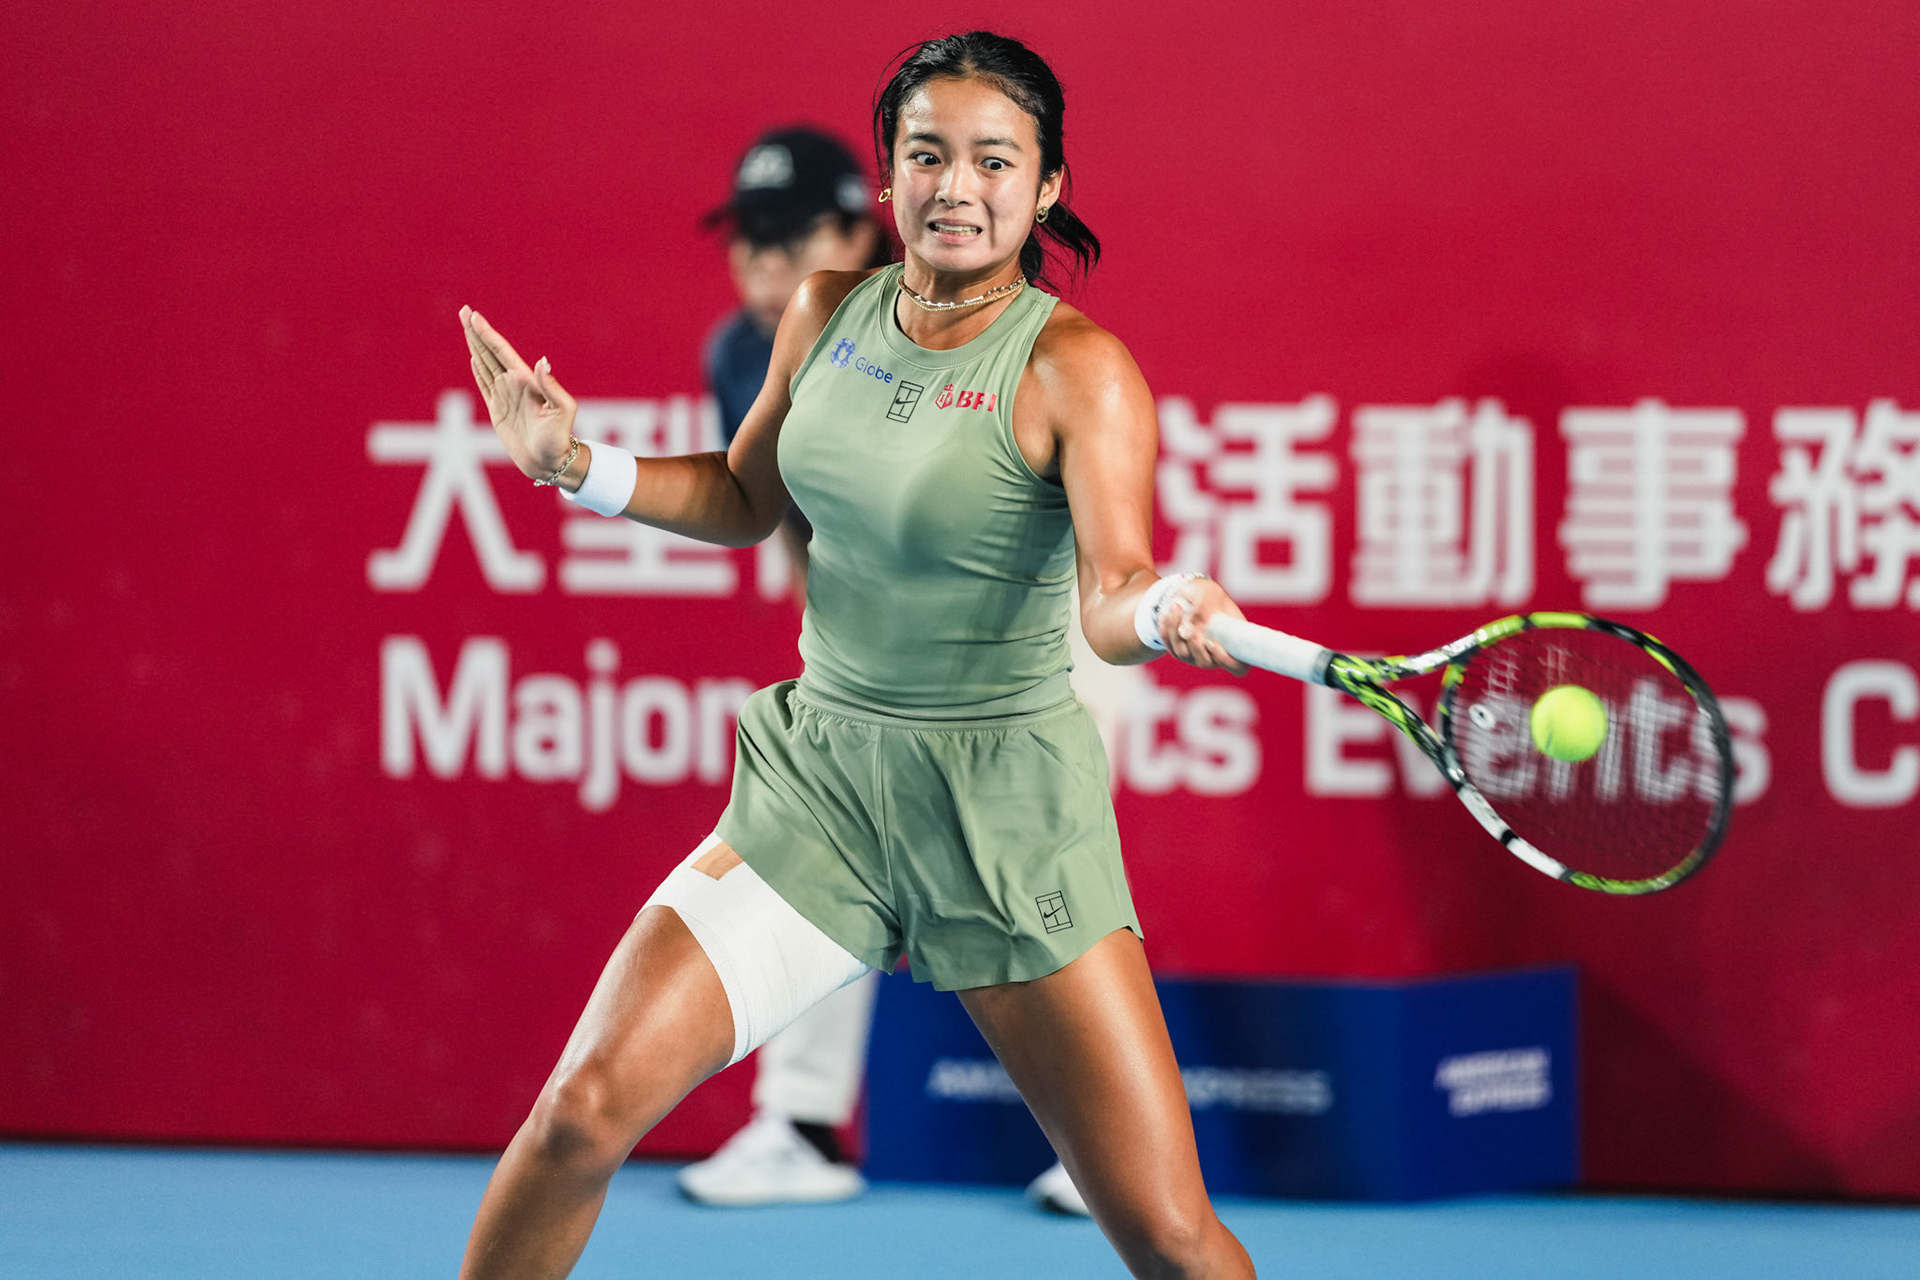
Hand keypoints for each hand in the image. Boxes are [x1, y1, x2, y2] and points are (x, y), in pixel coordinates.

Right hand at [459, 306, 577, 480]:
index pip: (502, 351)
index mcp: (526, 381)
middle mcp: (514, 384)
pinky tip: (474, 358)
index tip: (474, 316)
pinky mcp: (498, 411)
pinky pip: (484, 385)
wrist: (551, 462)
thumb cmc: (559, 438)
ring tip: (466, 327)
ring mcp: (505, 396)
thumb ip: (550, 386)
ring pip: (484, 365)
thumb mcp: (562, 411)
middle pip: (490, 352)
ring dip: (474, 346)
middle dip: (476, 332)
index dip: (487, 334)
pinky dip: (478, 371)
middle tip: (465, 311)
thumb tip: (541, 361)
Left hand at [1157, 576, 1249, 674]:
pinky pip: (1169, 645)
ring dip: (1176, 630)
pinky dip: (1166, 629)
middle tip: (1190, 625)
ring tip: (1176, 606)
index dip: (1227, 661)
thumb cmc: (1208, 594)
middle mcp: (1215, 653)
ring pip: (1183, 653)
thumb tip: (1185, 632)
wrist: (1189, 592)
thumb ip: (1202, 610)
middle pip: (1205, 662)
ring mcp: (1195, 654)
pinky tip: (1167, 614)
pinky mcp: (1177, 649)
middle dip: (1195, 645)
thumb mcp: (1209, 593)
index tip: (1212, 642)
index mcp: (1234, 642)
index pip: (1238, 666)